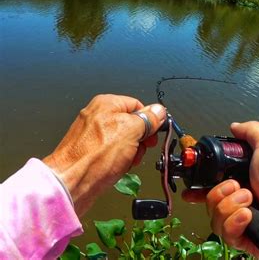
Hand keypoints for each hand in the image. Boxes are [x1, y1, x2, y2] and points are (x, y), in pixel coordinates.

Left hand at [43, 94, 165, 216]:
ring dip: (131, 152)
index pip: (138, 106)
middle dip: (140, 140)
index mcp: (107, 104)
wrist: (71, 183)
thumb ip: (147, 119)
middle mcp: (98, 115)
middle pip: (131, 123)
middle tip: (140, 150)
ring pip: (123, 140)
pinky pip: (112, 151)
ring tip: (127, 162)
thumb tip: (159, 111)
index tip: (154, 134)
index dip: (149, 121)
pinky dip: (119, 160)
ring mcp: (92, 134)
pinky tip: (118, 168)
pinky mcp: (89, 151)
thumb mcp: (131, 131)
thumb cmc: (97, 156)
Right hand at [182, 121, 258, 256]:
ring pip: (215, 219)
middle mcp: (238, 203)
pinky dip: (235, 223)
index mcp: (239, 183)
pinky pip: (228, 234)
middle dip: (219, 193)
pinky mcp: (247, 239)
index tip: (191, 192)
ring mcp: (242, 222)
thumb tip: (235, 127)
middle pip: (209, 203)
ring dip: (229, 206)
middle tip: (238, 186)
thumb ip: (250, 131)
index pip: (210, 190)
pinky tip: (249, 216)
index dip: (199, 191)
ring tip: (250, 199)